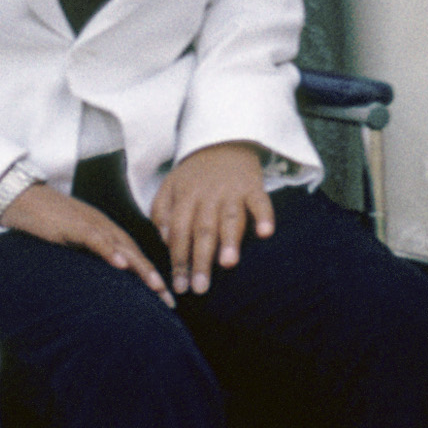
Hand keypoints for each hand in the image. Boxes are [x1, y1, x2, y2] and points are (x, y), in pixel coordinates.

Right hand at [0, 180, 173, 303]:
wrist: (23, 197)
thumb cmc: (46, 220)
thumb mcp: (71, 241)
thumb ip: (88, 254)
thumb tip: (102, 276)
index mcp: (104, 231)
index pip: (133, 255)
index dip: (150, 276)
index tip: (165, 298)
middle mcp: (103, 226)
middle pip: (134, 253)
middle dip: (153, 277)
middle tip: (170, 301)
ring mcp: (89, 224)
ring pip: (121, 246)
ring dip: (140, 267)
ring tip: (156, 287)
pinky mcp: (73, 224)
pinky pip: (95, 238)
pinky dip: (109, 251)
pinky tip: (120, 264)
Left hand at [146, 140, 274, 296]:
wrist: (222, 139)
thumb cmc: (195, 173)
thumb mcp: (170, 186)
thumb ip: (162, 212)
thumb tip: (166, 241)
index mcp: (185, 197)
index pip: (179, 232)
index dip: (179, 260)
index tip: (180, 286)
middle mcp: (207, 195)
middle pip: (203, 230)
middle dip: (201, 260)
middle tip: (200, 288)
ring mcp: (231, 190)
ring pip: (230, 217)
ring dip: (230, 239)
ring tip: (228, 264)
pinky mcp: (253, 185)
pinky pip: (260, 201)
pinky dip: (264, 216)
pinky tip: (265, 233)